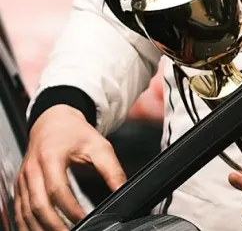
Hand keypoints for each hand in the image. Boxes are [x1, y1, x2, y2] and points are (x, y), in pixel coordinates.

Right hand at [15, 105, 126, 230]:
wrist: (54, 120)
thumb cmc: (75, 133)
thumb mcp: (98, 146)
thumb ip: (111, 169)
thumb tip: (122, 190)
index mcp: (51, 156)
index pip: (58, 189)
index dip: (70, 208)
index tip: (85, 219)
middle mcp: (33, 169)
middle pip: (38, 205)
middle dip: (54, 225)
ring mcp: (24, 178)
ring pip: (25, 212)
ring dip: (40, 229)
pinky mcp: (20, 186)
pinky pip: (19, 211)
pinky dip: (28, 225)